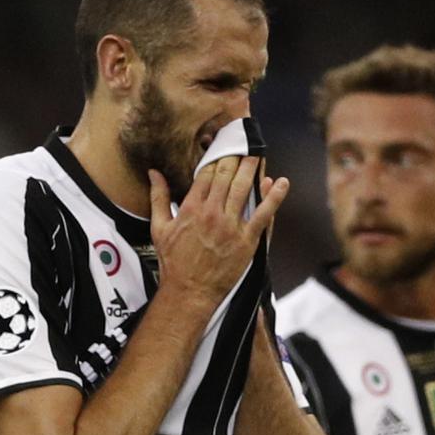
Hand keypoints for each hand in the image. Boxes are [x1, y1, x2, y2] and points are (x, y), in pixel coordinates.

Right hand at [148, 156, 287, 304]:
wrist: (189, 290)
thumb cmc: (173, 261)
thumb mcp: (159, 227)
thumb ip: (158, 197)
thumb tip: (154, 173)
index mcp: (191, 208)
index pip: (206, 174)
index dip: (214, 156)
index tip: (220, 146)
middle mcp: (212, 213)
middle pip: (227, 176)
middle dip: (235, 157)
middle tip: (243, 144)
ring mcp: (231, 226)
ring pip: (245, 189)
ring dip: (252, 169)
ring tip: (258, 154)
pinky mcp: (247, 239)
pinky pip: (264, 214)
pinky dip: (274, 196)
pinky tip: (280, 183)